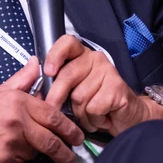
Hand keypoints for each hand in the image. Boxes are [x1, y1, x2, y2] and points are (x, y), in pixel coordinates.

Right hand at [0, 56, 84, 162]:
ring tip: (18, 145)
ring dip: (32, 152)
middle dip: (65, 151)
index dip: (69, 128)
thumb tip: (36, 63)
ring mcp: (11, 145)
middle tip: (72, 156)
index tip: (77, 136)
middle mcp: (17, 124)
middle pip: (51, 141)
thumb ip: (22, 80)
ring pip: (35, 153)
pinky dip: (17, 161)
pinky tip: (5, 152)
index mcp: (17, 103)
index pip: (53, 116)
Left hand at [44, 36, 162, 135]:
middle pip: (67, 75)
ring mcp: (108, 72)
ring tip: (89, 115)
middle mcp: (95, 59)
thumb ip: (57, 83)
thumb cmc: (95, 104)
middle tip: (54, 110)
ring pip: (79, 97)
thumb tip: (36, 83)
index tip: (48, 71)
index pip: (67, 43)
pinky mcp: (117, 87)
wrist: (127, 118)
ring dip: (80, 114)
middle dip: (57, 97)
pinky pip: (92, 108)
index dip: (55, 55)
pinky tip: (101, 118)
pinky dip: (93, 120)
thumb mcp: (73, 91)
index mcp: (82, 55)